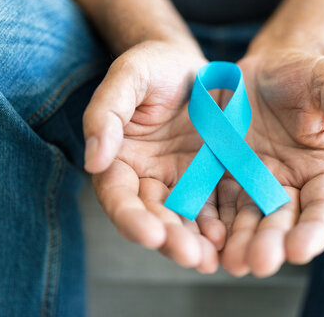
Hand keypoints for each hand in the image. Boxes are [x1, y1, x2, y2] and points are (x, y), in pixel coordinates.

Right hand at [82, 40, 225, 272]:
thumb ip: (106, 112)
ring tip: (213, 259)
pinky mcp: (210, 179)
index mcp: (120, 158)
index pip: (118, 196)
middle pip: (153, 217)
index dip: (131, 218)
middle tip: (191, 257)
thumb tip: (92, 160)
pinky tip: (231, 238)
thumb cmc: (155, 65)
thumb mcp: (129, 76)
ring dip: (196, 242)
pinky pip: (214, 207)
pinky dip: (220, 226)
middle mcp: (148, 177)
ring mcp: (181, 181)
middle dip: (169, 240)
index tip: (150, 235)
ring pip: (184, 220)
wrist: (195, 65)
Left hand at [218, 48, 323, 276]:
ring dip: (240, 243)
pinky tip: (203, 238)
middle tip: (259, 263)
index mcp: (318, 169)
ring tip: (232, 261)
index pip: (321, 205)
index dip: (314, 228)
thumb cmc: (296, 73)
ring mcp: (249, 184)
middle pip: (281, 221)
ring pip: (246, 220)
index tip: (302, 248)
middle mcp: (286, 185)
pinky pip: (213, 205)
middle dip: (272, 243)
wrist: (253, 71)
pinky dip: (210, 224)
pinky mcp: (218, 179)